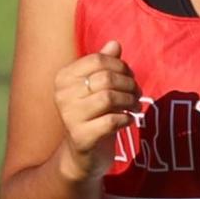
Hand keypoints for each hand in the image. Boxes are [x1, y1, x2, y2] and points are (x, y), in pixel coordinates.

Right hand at [52, 40, 139, 178]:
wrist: (83, 155)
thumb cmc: (94, 116)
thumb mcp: (98, 88)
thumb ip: (105, 65)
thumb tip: (115, 44)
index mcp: (64, 78)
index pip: (98, 60)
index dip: (120, 66)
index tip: (130, 77)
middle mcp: (62, 96)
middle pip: (106, 78)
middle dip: (129, 84)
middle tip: (137, 94)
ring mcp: (69, 117)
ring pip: (109, 97)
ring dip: (130, 101)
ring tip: (135, 107)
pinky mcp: (81, 137)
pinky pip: (112, 121)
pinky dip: (126, 119)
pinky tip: (127, 121)